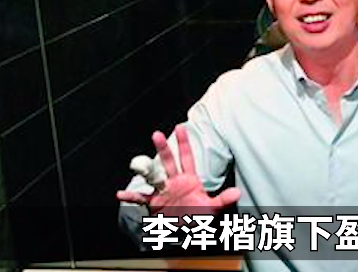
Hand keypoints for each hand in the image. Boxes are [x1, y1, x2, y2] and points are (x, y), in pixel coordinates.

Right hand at [116, 124, 240, 217]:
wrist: (187, 230)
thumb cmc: (199, 216)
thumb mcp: (213, 208)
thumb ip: (223, 200)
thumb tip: (237, 193)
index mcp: (189, 180)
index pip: (186, 157)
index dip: (184, 143)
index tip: (181, 127)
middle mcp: (174, 182)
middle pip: (168, 162)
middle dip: (163, 149)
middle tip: (157, 134)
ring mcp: (163, 191)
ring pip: (153, 176)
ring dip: (146, 170)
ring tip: (138, 163)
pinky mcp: (154, 203)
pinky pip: (141, 198)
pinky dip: (131, 196)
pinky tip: (121, 194)